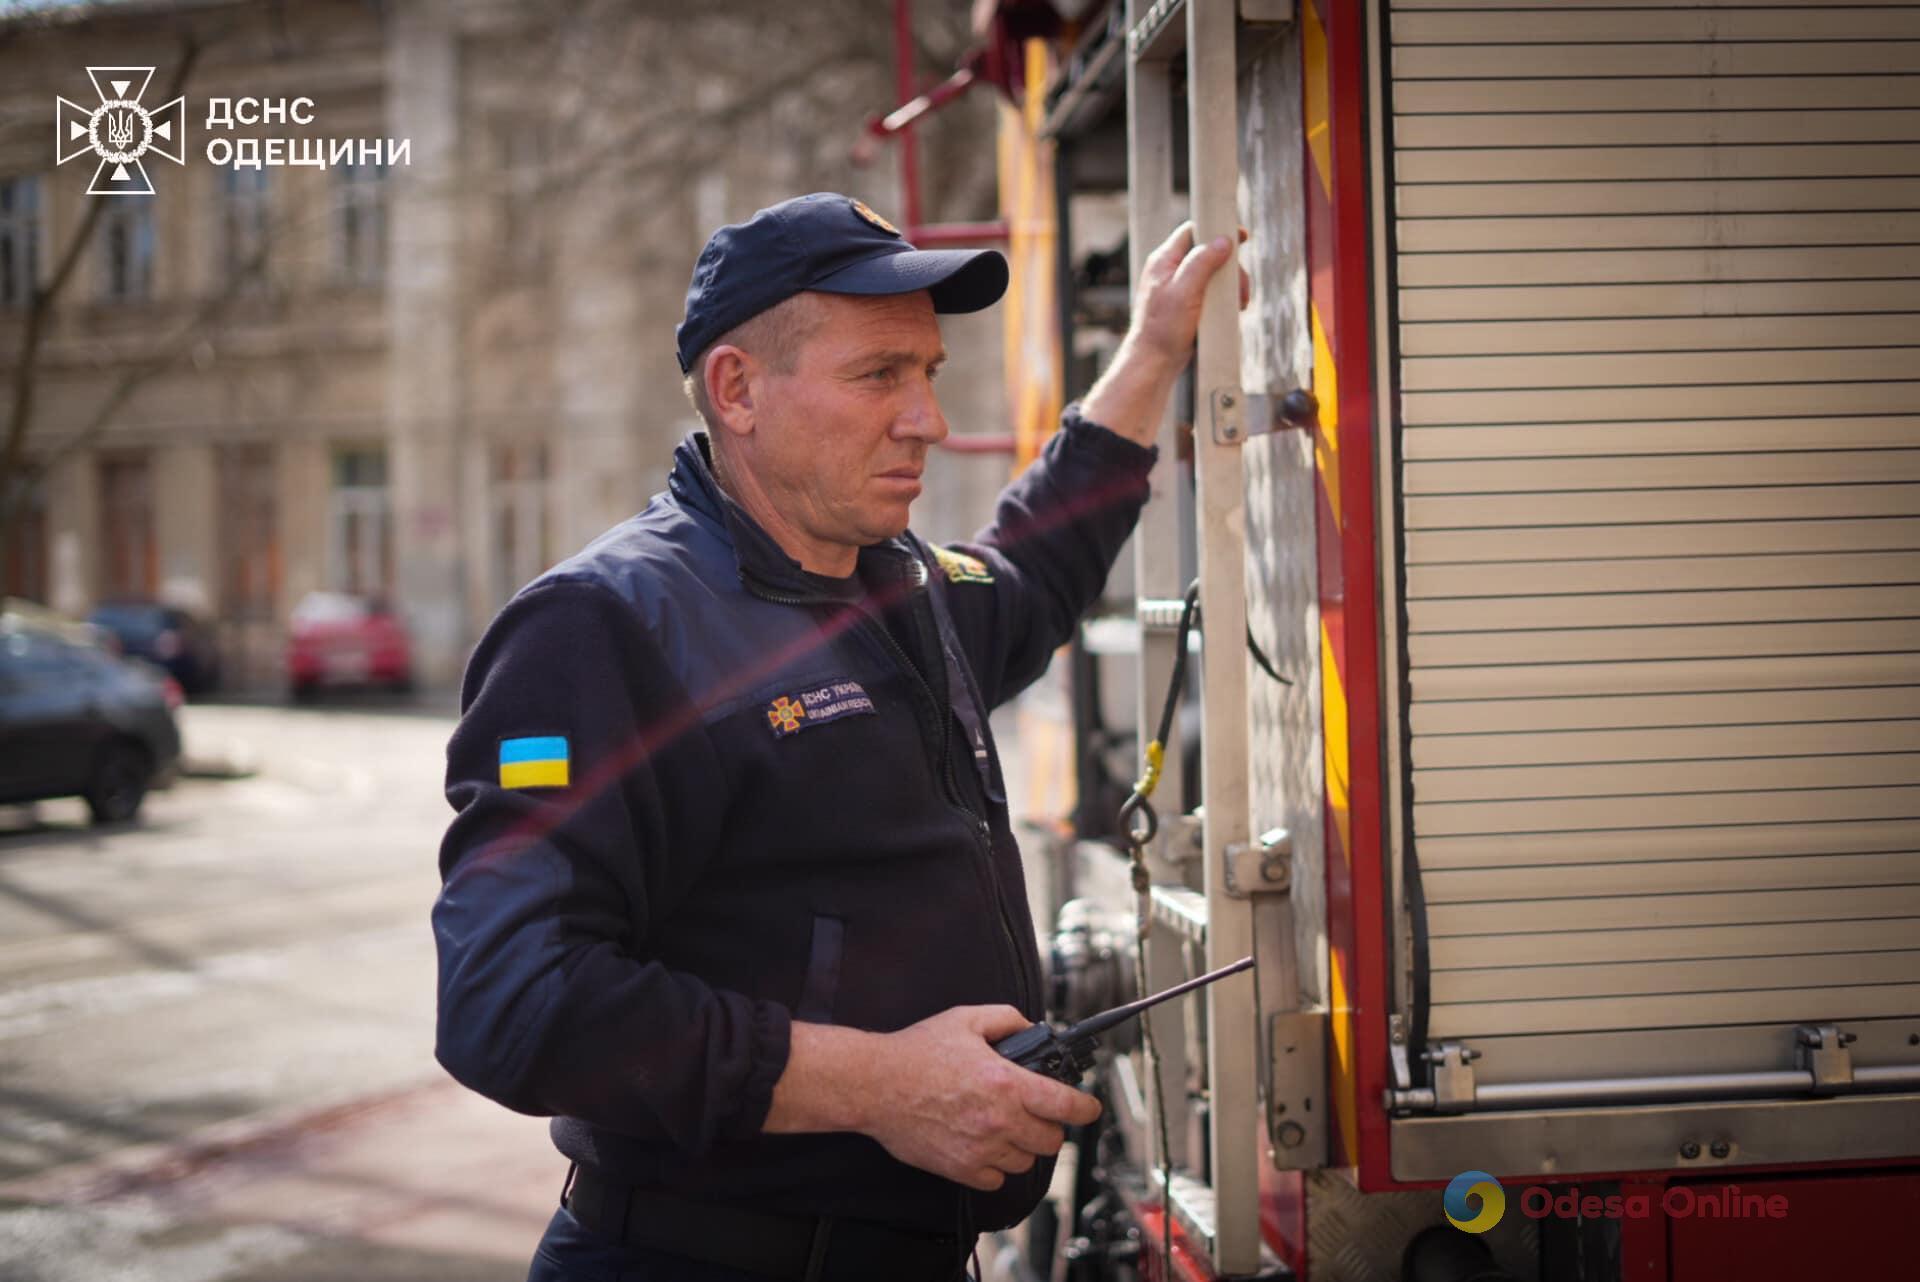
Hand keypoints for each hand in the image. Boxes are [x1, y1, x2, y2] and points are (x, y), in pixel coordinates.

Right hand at [859, 1005, 1102, 1191]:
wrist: (875, 1084)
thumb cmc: (915, 1054)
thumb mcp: (966, 1019)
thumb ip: (1006, 1018)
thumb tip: (1029, 1027)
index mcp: (1007, 1083)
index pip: (1066, 1106)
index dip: (1086, 1108)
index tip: (1088, 1108)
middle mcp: (999, 1120)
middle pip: (1051, 1141)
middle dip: (1049, 1127)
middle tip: (1037, 1115)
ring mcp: (980, 1148)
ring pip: (1025, 1163)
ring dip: (1022, 1147)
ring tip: (1006, 1129)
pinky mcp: (960, 1168)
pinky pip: (996, 1180)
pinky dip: (996, 1167)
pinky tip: (985, 1147)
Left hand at [1079, 222, 1247, 446]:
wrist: (1155, 362)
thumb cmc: (1164, 329)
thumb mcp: (1185, 291)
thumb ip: (1201, 262)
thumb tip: (1223, 241)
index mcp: (1164, 260)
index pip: (1193, 231)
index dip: (1217, 230)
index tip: (1241, 236)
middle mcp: (1170, 270)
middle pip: (1208, 253)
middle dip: (1230, 267)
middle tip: (1243, 288)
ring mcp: (1179, 287)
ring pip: (1213, 274)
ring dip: (1231, 285)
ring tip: (1240, 304)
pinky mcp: (1187, 304)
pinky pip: (1211, 292)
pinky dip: (1224, 298)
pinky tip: (1233, 310)